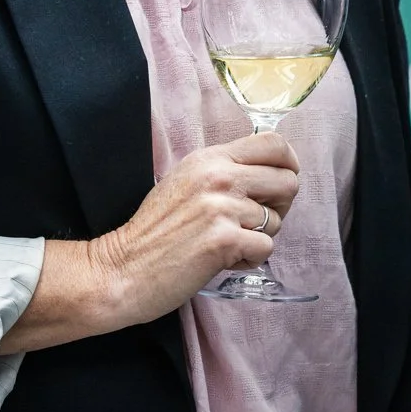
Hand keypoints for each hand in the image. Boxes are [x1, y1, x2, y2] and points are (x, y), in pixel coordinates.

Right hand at [95, 132, 301, 323]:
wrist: (122, 268)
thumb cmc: (154, 232)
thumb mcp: (186, 182)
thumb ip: (223, 172)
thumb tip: (267, 174)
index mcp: (210, 158)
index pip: (274, 143)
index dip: (288, 164)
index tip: (278, 185)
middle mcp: (219, 176)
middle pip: (288, 181)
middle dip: (279, 206)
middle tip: (254, 223)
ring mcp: (223, 207)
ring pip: (277, 220)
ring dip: (258, 237)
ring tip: (227, 244)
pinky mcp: (225, 240)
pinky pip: (265, 247)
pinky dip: (250, 259)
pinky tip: (224, 261)